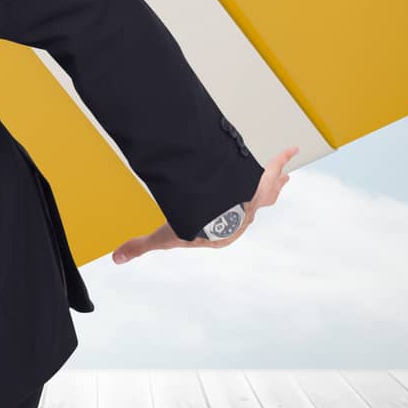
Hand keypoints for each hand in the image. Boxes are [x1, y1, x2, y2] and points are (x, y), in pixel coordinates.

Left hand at [111, 146, 297, 263]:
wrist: (215, 211)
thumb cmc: (192, 228)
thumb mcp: (161, 238)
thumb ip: (139, 246)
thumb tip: (117, 259)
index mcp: (224, 235)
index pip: (224, 229)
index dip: (221, 223)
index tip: (218, 219)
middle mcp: (244, 219)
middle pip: (250, 208)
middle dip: (255, 203)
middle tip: (258, 199)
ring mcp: (254, 201)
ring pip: (266, 192)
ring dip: (274, 184)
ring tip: (284, 177)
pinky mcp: (260, 182)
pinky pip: (273, 168)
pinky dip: (282, 158)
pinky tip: (290, 148)